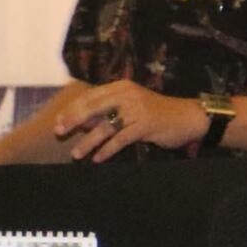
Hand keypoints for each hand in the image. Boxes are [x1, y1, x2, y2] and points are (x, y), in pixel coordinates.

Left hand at [51, 82, 210, 162]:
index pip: (90, 96)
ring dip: (88, 141)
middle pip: (93, 107)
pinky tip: (98, 159)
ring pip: (105, 126)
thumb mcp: (130, 106)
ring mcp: (137, 110)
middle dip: (73, 121)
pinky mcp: (146, 125)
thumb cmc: (156, 112)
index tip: (58, 121)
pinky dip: (107, 150)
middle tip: (59, 133)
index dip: (72, 108)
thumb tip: (81, 122)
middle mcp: (127, 95)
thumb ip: (108, 111)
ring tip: (76, 154)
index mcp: (121, 87)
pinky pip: (121, 139)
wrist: (188, 117)